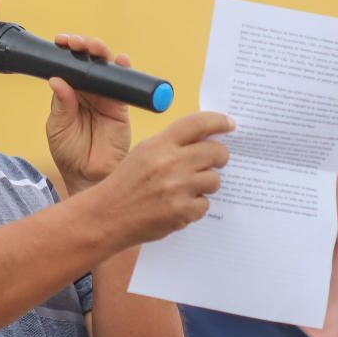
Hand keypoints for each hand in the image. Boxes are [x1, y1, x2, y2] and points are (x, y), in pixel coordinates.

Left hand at [46, 34, 131, 193]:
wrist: (87, 176)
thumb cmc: (69, 154)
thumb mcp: (58, 128)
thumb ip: (61, 106)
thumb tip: (56, 80)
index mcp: (68, 93)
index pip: (67, 65)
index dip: (65, 51)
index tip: (60, 41)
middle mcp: (87, 91)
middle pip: (87, 61)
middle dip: (83, 47)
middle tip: (76, 43)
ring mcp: (105, 97)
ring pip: (105, 68)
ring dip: (102, 53)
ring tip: (95, 47)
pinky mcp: (121, 106)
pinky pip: (124, 85)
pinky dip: (124, 70)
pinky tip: (120, 60)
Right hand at [88, 110, 233, 247]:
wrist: (107, 215)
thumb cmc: (125, 184)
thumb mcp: (143, 153)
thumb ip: (171, 145)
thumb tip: (205, 140)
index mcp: (159, 145)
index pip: (197, 123)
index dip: (218, 121)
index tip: (230, 124)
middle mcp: (170, 163)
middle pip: (216, 152)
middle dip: (220, 157)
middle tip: (217, 161)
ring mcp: (178, 188)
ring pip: (214, 180)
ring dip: (206, 185)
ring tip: (188, 189)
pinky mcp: (182, 211)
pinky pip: (205, 205)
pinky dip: (195, 207)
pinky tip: (178, 207)